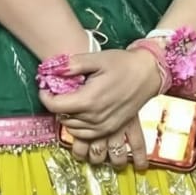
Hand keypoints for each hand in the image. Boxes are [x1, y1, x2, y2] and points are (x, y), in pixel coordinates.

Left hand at [39, 49, 162, 145]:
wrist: (149, 73)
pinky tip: (83, 114)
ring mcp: (103, 127)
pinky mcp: (110, 130)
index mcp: (89, 100)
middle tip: (63, 90)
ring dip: (68, 117)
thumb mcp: (98, 58)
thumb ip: (73, 64)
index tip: (46, 87)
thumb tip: (51, 69)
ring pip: (72, 129)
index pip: (55, 106)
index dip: (46, 96)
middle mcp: (95, 118)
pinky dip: (79, 127)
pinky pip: (86, 136)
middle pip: (62, 117)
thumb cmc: (124, 63)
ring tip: (74, 101)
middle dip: (58, 104)